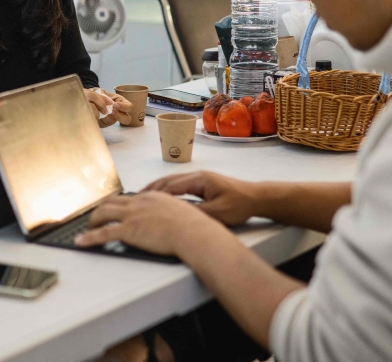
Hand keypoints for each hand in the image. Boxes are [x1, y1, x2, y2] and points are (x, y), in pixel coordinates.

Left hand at [73, 191, 212, 256]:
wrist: (194, 232)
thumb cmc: (193, 226)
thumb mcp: (180, 212)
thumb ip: (169, 213)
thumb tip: (168, 221)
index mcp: (151, 197)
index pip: (128, 199)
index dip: (118, 205)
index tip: (114, 211)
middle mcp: (139, 202)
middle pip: (111, 202)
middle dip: (100, 210)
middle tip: (96, 219)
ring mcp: (132, 215)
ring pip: (103, 213)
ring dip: (93, 221)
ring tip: (87, 229)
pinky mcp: (129, 230)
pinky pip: (103, 233)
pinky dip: (89, 237)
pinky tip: (81, 241)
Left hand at [85, 88, 133, 127]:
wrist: (88, 99)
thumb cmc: (97, 94)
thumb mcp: (100, 91)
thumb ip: (103, 95)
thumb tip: (107, 101)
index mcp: (121, 102)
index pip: (129, 107)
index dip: (124, 107)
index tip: (114, 104)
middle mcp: (119, 112)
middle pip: (127, 119)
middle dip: (120, 116)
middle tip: (111, 112)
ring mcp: (112, 119)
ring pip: (114, 122)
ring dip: (108, 118)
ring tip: (101, 112)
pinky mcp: (103, 123)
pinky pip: (104, 124)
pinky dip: (100, 120)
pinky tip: (95, 115)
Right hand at [143, 171, 259, 225]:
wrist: (256, 197)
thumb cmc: (239, 205)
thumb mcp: (218, 213)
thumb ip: (196, 213)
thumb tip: (176, 214)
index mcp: (198, 180)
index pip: (171, 187)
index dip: (155, 195)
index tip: (141, 203)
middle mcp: (196, 176)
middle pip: (168, 181)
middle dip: (151, 189)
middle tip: (134, 199)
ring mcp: (199, 178)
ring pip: (172, 181)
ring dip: (157, 188)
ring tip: (143, 196)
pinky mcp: (202, 183)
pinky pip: (179, 184)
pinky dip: (167, 189)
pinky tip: (162, 196)